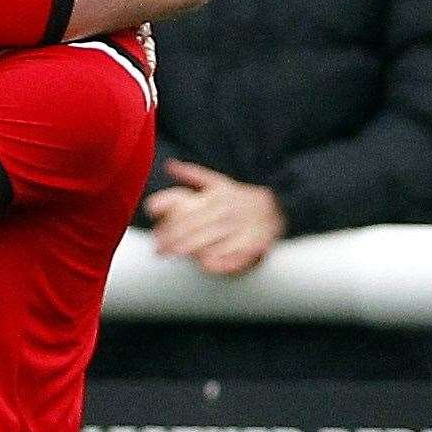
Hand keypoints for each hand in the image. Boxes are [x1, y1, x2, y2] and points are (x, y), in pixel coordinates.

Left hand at [143, 160, 284, 275]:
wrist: (276, 207)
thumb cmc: (238, 197)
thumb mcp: (217, 181)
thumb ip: (192, 174)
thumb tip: (169, 165)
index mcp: (218, 197)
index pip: (188, 214)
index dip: (169, 226)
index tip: (155, 236)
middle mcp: (228, 212)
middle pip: (197, 229)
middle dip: (175, 242)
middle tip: (159, 251)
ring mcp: (242, 228)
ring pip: (214, 242)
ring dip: (192, 251)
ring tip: (174, 256)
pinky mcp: (256, 244)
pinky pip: (237, 255)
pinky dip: (221, 261)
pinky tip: (206, 266)